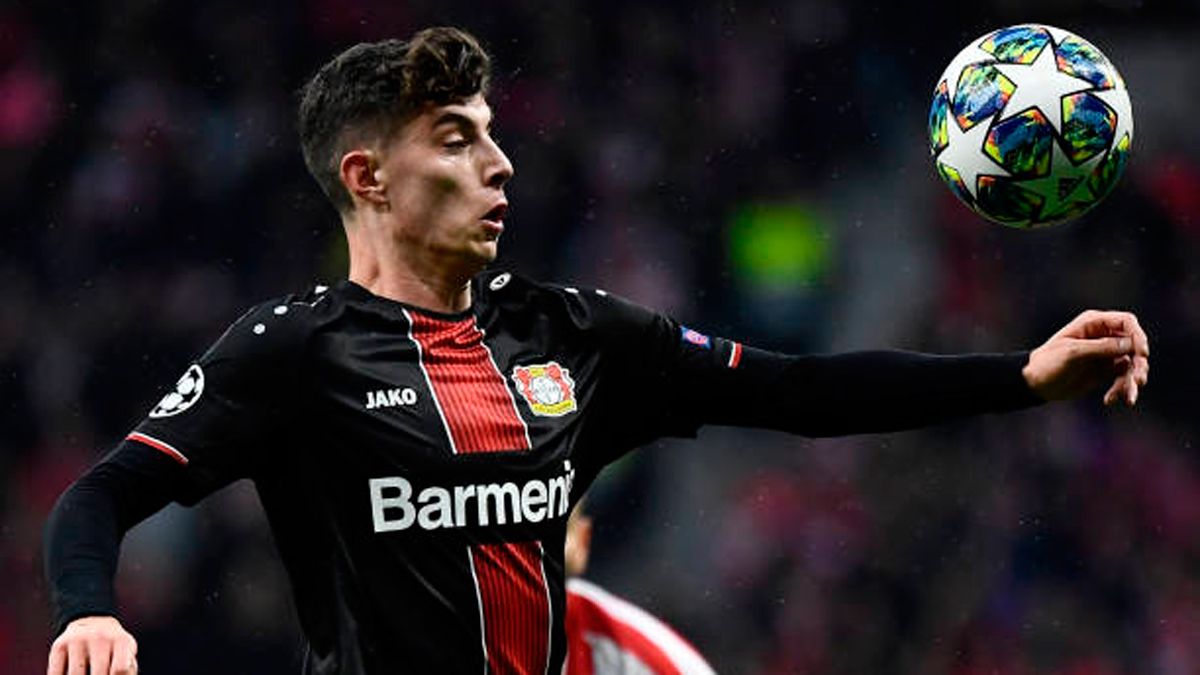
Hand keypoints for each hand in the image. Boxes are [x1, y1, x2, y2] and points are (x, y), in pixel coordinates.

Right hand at [47, 616, 137, 674]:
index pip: (119, 669)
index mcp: (121, 641)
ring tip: (85, 672)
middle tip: (97, 674)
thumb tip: (117, 674)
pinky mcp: (59, 646)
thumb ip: (127, 671)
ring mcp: (78, 640)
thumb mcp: (127, 654)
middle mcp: (100, 637)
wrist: (92, 622)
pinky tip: (68, 673)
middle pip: (98, 674)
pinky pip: (56, 673)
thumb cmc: (113, 648)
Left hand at [1023, 310, 1148, 405]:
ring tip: (1129, 397)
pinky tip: (1110, 400)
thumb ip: (1102, 347)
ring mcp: (1106, 353)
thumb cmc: (1049, 363)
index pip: (1127, 322)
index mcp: (1093, 323)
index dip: (1138, 335)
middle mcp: (1103, 335)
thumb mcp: (1074, 353)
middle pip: (1134, 344)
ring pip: (1132, 363)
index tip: (1141, 354)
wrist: (1036, 383)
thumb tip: (1131, 344)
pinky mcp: (1106, 369)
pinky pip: (1124, 377)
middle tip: (1138, 381)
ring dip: (1133, 380)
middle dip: (1139, 364)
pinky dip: (1121, 389)